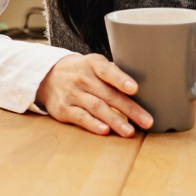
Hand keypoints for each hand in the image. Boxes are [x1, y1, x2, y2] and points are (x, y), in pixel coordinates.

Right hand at [35, 53, 152, 136]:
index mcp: (92, 64)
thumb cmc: (81, 71)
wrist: (47, 76)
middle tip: (147, 121)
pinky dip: (93, 125)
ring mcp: (71, 94)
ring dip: (115, 121)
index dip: (121, 79)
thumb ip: (113, 74)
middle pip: (108, 94)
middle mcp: (81, 78)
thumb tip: (145, 87)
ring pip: (96, 108)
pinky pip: (81, 118)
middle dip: (129, 109)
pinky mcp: (64, 109)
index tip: (135, 88)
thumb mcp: (94, 64)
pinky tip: (105, 131)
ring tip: (130, 131)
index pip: (107, 71)